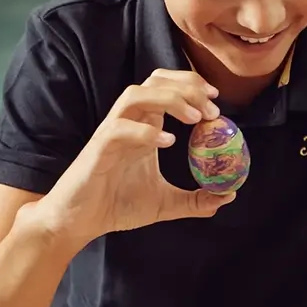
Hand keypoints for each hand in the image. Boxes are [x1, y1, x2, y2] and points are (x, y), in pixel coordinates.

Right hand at [33, 70, 232, 245]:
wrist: (77, 223)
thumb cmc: (116, 205)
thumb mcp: (166, 204)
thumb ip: (196, 200)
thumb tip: (228, 196)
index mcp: (144, 127)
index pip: (165, 88)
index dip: (191, 85)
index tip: (217, 99)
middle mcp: (128, 124)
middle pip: (153, 83)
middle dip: (187, 87)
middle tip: (212, 110)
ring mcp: (110, 134)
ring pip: (134, 95)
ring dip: (169, 100)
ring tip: (195, 119)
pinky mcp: (97, 151)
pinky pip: (118, 129)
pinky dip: (144, 130)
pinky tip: (167, 142)